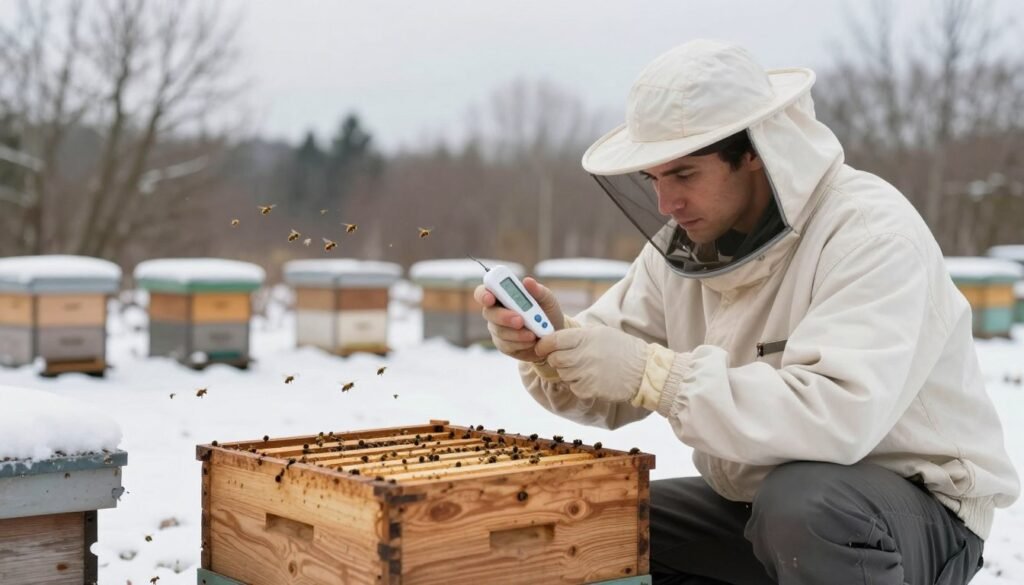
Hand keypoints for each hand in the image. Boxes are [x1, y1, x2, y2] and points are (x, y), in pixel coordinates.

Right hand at [475, 277, 564, 362]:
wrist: (553, 337)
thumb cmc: (547, 313)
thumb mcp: (547, 300)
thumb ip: (538, 291)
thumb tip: (527, 281)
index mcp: (502, 295)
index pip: (484, 291)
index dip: (483, 294)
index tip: (490, 298)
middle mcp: (496, 311)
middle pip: (488, 312)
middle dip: (503, 316)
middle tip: (520, 320)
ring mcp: (497, 329)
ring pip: (498, 330)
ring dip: (516, 332)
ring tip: (532, 334)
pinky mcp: (503, 345)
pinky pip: (506, 345)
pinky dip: (520, 343)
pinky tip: (531, 341)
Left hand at [534, 325, 648, 402]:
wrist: (644, 370)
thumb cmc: (622, 349)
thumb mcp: (601, 333)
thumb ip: (577, 336)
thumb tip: (554, 339)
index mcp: (585, 337)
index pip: (553, 340)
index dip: (544, 345)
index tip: (541, 348)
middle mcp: (583, 354)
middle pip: (554, 359)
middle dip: (556, 360)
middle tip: (566, 360)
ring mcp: (586, 373)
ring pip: (563, 374)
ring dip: (569, 373)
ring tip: (585, 369)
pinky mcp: (589, 390)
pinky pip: (574, 387)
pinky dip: (579, 385)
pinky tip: (593, 380)